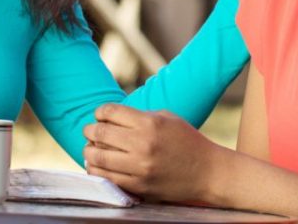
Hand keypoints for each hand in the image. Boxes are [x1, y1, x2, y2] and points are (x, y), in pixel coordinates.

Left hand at [83, 104, 224, 201]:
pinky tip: (97, 165)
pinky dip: (97, 171)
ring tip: (90, 148)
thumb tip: (111, 117)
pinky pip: (107, 178)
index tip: (100, 115)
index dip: (100, 112)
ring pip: (98, 158)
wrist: (208, 172)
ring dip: (89, 151)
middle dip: (90, 130)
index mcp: (150, 123)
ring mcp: (140, 168)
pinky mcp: (139, 187)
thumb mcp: (167, 118)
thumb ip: (139, 115)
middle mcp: (143, 145)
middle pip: (100, 133)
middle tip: (89, 131)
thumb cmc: (187, 141)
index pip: (110, 112)